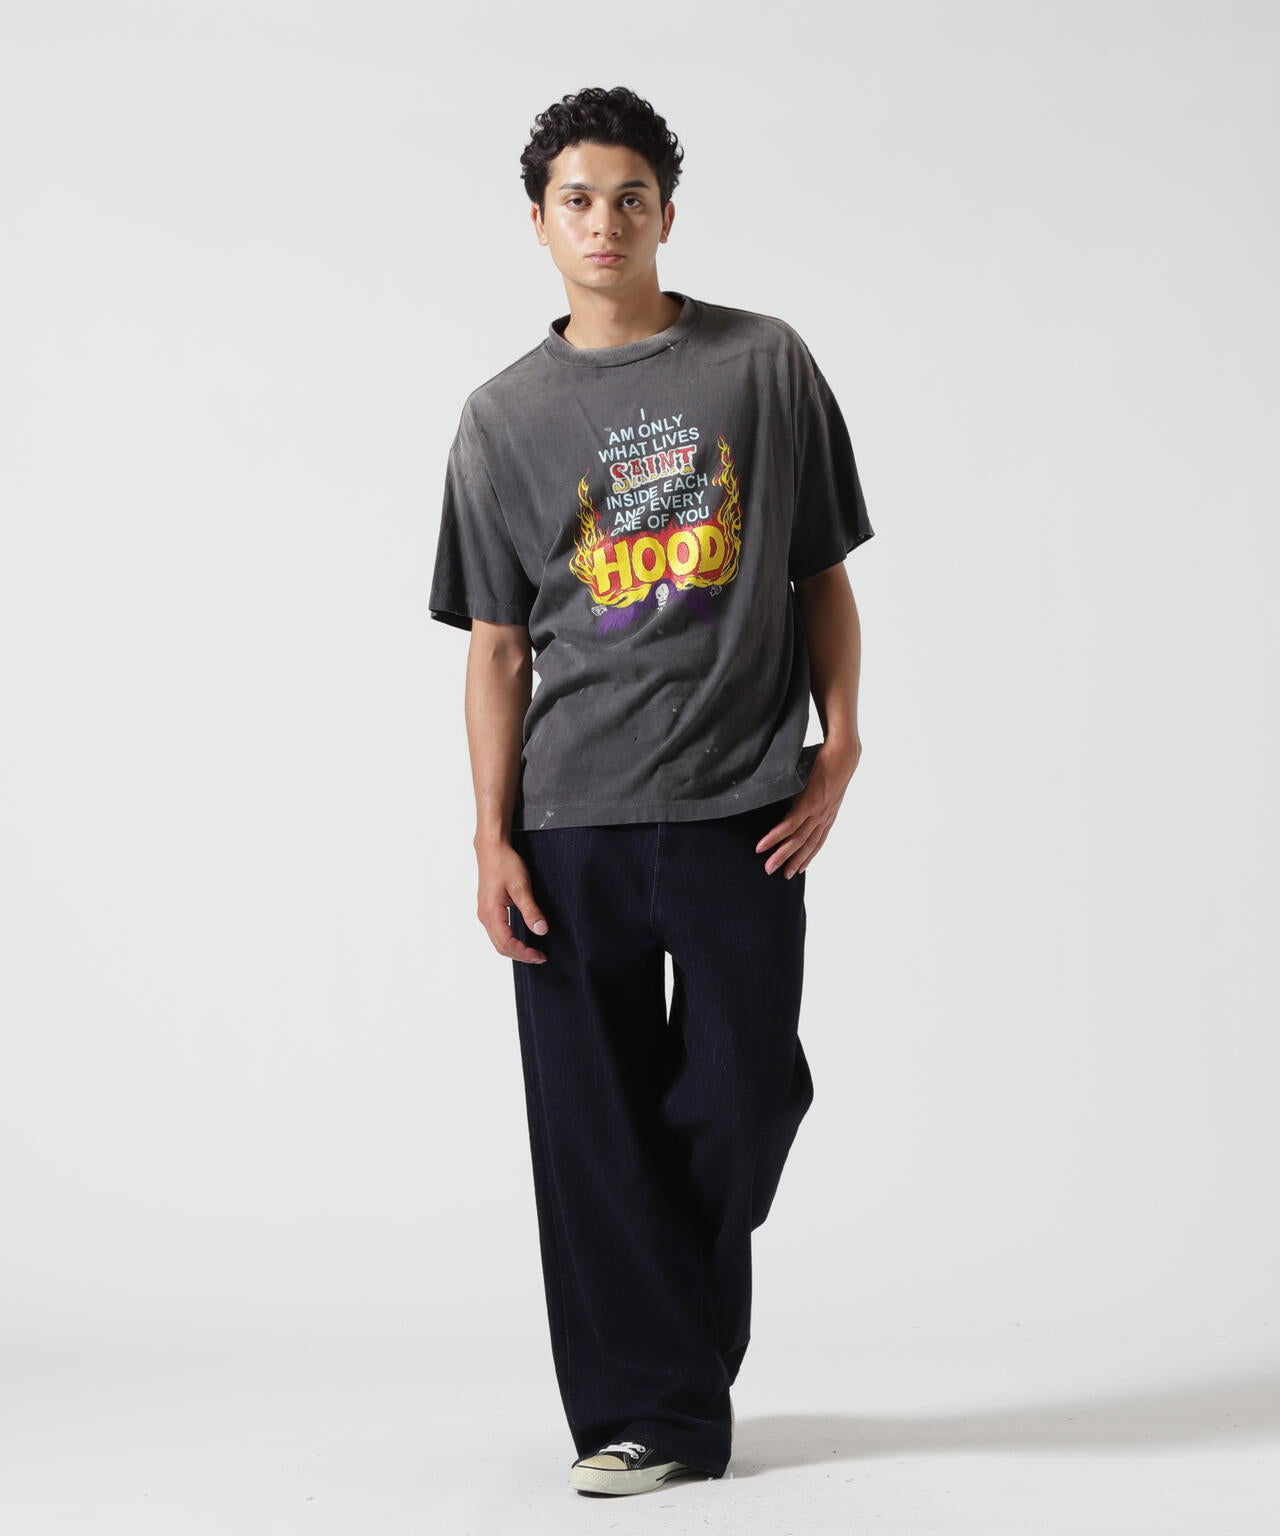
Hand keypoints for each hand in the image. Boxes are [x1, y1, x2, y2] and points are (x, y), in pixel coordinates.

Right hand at [476, 841, 549, 963]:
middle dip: (520, 955)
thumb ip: (530, 910)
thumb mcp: (521, 886)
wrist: (491, 849)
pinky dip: (510, 940)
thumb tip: (541, 930)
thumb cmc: (504, 863)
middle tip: (540, 957)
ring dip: (515, 949)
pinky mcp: (488, 909)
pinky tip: (522, 939)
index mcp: (491, 913)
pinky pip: (497, 932)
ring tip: (533, 951)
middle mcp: (485, 916)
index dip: (524, 953)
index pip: (507, 943)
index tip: (540, 955)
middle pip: (501, 946)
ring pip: (498, 941)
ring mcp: (485, 913)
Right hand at [755, 736, 861, 877]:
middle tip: (779, 876)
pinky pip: (788, 825)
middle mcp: (824, 817)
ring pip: (796, 840)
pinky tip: (764, 845)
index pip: (818, 842)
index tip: (798, 869)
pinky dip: (775, 837)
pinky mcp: (807, 804)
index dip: (808, 857)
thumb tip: (803, 796)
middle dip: (792, 862)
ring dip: (781, 855)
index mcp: (829, 814)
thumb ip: (816, 795)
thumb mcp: (827, 785)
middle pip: (806, 846)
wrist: (844, 753)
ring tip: (767, 867)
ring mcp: (816, 812)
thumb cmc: (834, 763)